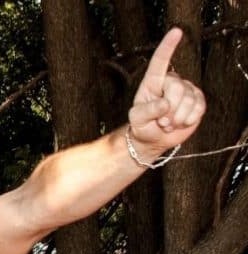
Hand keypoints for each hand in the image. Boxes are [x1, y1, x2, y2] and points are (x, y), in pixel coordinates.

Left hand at [128, 28, 205, 154]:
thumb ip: (147, 111)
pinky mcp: (198, 101)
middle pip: (177, 89)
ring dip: (177, 118)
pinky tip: (180, 123)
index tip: (176, 31)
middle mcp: (171, 82)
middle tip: (161, 121)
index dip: (168, 47)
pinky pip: (199, 108)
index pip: (160, 62)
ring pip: (189, 100)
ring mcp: (186, 91)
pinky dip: (188, 119)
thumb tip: (165, 104)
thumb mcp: (137, 119)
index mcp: (153, 82)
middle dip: (169, 110)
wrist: (153, 139)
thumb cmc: (142, 125)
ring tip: (167, 123)